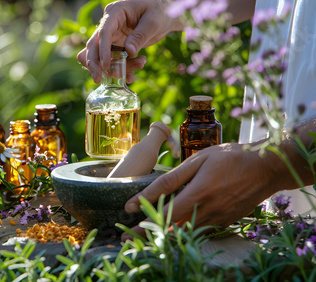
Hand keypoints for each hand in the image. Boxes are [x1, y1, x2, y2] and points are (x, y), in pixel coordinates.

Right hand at [77, 0, 175, 82]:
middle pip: (94, 45)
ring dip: (114, 67)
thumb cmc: (159, 11)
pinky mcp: (116, 46)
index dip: (103, 50)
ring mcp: (111, 36)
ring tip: (139, 65)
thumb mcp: (153, 22)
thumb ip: (139, 36)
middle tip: (98, 79)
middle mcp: (108, 24)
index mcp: (115, 12)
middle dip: (95, 63)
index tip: (105, 66)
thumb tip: (129, 52)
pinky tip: (131, 76)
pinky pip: (112, 61)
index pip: (104, 32)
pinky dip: (119, 70)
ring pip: (101, 56)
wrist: (165, 12)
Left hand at [121, 143, 278, 240]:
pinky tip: (174, 224)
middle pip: (173, 228)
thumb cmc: (230, 157)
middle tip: (128, 236)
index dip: (144, 220)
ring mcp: (218, 219)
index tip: (127, 222)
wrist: (266, 167)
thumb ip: (172, 178)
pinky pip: (200, 229)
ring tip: (144, 231)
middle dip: (149, 233)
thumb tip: (147, 191)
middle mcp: (208, 211)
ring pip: (186, 231)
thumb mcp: (198, 160)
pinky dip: (184, 229)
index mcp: (198, 194)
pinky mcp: (226, 221)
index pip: (165, 214)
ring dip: (165, 233)